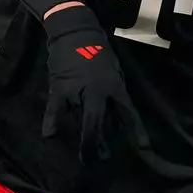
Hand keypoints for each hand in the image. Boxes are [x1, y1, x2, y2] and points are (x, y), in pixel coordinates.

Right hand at [42, 4, 148, 162]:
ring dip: (84, 140)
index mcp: (114, 87)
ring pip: (79, 120)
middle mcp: (96, 93)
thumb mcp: (115, 71)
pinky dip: (52, 122)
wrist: (73, 32)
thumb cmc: (98, 50)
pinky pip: (55, 109)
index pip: (128, 114)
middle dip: (97, 144)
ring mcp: (75, 92)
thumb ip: (115, 93)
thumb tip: (116, 117)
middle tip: (100, 160)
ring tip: (87, 157)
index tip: (143, 150)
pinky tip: (50, 135)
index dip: (136, 132)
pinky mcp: (59, 88)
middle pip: (97, 123)